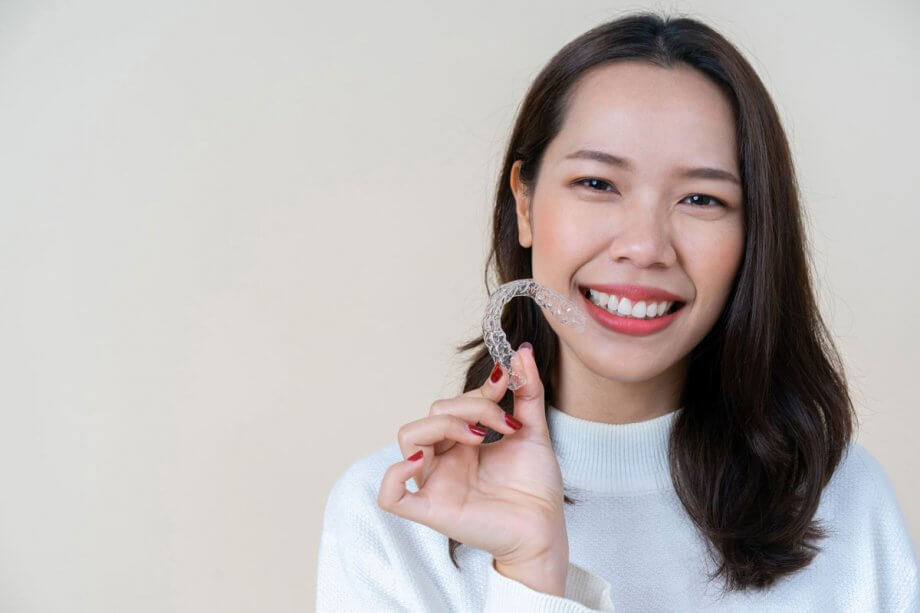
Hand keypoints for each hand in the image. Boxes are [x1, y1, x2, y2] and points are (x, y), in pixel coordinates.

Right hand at [377, 344, 568, 594]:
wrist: (547, 531)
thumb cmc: (536, 487)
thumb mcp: (534, 431)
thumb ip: (527, 392)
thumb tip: (522, 352)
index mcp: (463, 441)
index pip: (454, 402)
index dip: (478, 390)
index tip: (507, 385)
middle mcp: (445, 458)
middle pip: (433, 413)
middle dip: (470, 407)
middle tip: (504, 425)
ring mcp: (436, 482)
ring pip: (409, 438)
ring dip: (443, 426)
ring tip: (478, 439)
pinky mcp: (432, 510)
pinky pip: (391, 495)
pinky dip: (396, 475)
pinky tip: (425, 461)